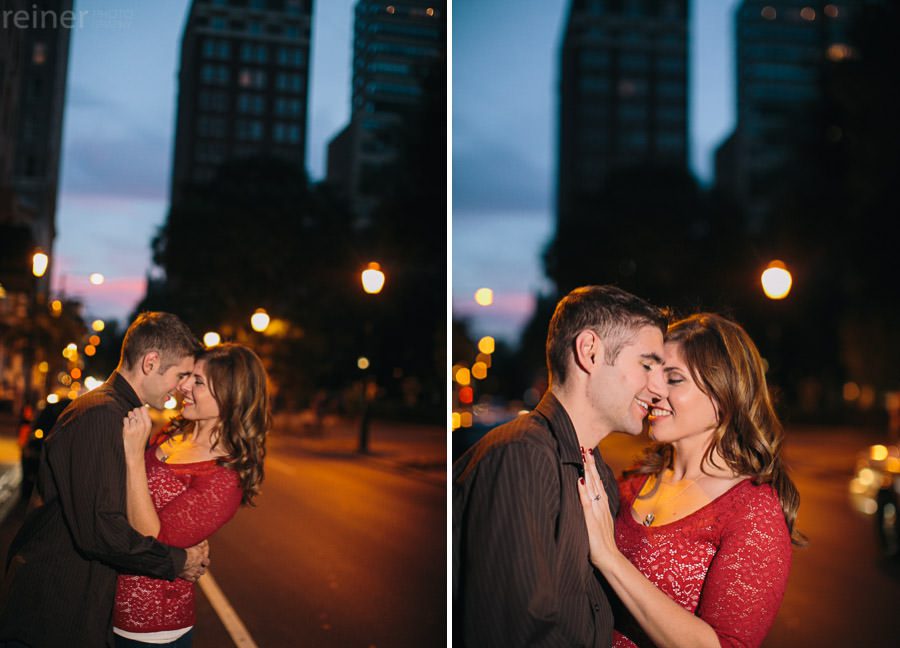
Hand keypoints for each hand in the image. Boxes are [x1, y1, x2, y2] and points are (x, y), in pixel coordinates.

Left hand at [122, 406, 151, 461]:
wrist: (135, 453)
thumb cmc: (140, 441)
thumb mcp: (147, 430)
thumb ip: (145, 420)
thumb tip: (141, 408)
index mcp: (148, 425)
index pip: (144, 409)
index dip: (140, 409)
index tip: (138, 413)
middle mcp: (142, 425)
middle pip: (136, 410)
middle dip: (134, 412)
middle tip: (133, 418)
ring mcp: (134, 428)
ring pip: (130, 414)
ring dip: (129, 416)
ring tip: (130, 422)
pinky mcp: (127, 431)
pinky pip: (125, 419)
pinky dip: (125, 421)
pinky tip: (127, 426)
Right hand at [180, 539, 209, 581]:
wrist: (178, 560)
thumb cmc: (186, 551)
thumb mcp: (194, 546)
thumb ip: (200, 545)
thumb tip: (205, 541)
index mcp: (201, 559)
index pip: (207, 562)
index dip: (205, 562)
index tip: (204, 561)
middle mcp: (198, 567)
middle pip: (203, 571)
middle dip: (201, 570)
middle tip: (198, 568)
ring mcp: (193, 573)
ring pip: (198, 576)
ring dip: (197, 574)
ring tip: (194, 573)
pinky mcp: (187, 577)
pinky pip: (192, 580)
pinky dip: (191, 579)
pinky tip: (189, 577)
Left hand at [577, 446, 620, 572]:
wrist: (610, 559)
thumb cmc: (601, 543)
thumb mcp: (599, 523)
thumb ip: (594, 511)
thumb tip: (587, 499)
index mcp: (602, 506)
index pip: (597, 483)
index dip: (593, 469)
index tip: (589, 455)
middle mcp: (600, 506)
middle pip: (596, 481)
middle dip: (591, 465)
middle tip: (587, 448)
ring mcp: (597, 513)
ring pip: (593, 488)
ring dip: (588, 472)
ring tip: (585, 457)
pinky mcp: (591, 521)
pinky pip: (587, 504)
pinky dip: (583, 492)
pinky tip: (579, 481)